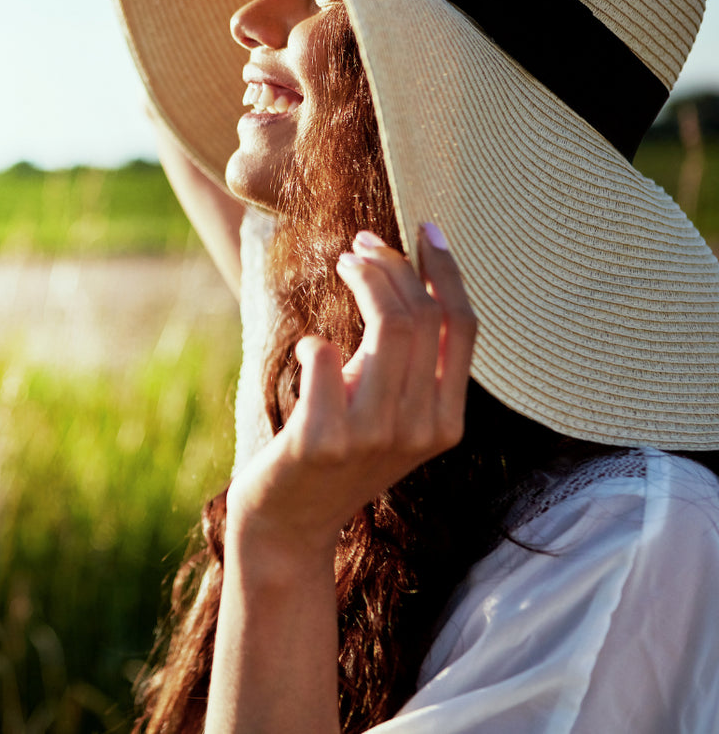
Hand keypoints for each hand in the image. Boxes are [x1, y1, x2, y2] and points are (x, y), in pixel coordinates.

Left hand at [225, 224, 476, 562]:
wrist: (288, 523)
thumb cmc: (334, 450)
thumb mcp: (387, 409)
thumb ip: (407, 360)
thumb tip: (402, 270)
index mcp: (446, 420)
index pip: (463, 327)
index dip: (445, 271)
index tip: (425, 230)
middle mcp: (420, 430)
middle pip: (423, 316)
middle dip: (392, 265)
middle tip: (359, 246)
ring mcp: (372, 437)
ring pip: (389, 327)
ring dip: (362, 279)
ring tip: (341, 263)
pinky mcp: (322, 441)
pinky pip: (324, 360)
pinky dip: (315, 342)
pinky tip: (308, 347)